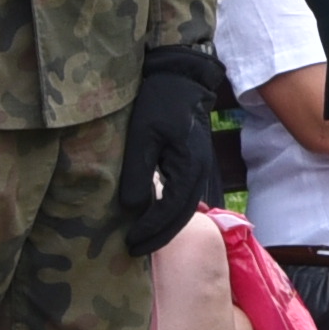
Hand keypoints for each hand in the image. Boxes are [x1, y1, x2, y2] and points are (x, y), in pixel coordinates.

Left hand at [119, 41, 231, 251]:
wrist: (180, 79)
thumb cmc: (159, 103)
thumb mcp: (142, 136)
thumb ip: (139, 173)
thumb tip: (133, 209)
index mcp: (190, 168)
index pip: (171, 211)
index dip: (150, 230)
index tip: (129, 243)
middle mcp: (199, 174)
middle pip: (182, 217)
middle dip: (159, 236)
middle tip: (134, 250)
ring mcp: (198, 170)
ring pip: (185, 210)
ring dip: (164, 227)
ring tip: (141, 240)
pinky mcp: (191, 165)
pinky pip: (183, 198)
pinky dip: (168, 213)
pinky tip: (151, 217)